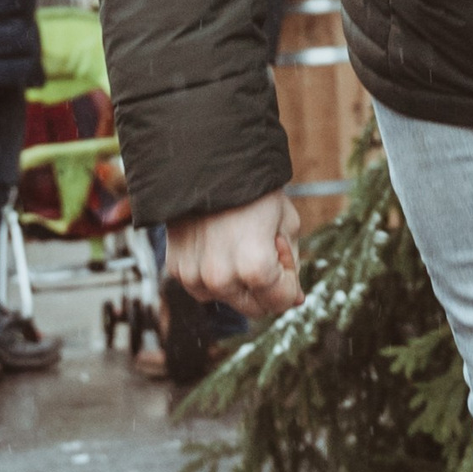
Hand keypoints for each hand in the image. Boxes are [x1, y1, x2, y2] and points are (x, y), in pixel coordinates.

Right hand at [169, 190, 302, 318]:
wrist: (208, 163)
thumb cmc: (255, 192)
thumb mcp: (287, 224)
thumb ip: (291, 266)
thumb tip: (296, 300)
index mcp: (254, 267)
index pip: (282, 301)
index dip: (290, 278)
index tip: (280, 247)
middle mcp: (221, 279)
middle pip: (254, 308)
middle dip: (266, 286)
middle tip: (264, 247)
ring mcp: (194, 277)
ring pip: (227, 299)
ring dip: (239, 281)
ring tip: (238, 241)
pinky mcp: (176, 270)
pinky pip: (203, 287)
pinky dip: (215, 273)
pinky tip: (217, 242)